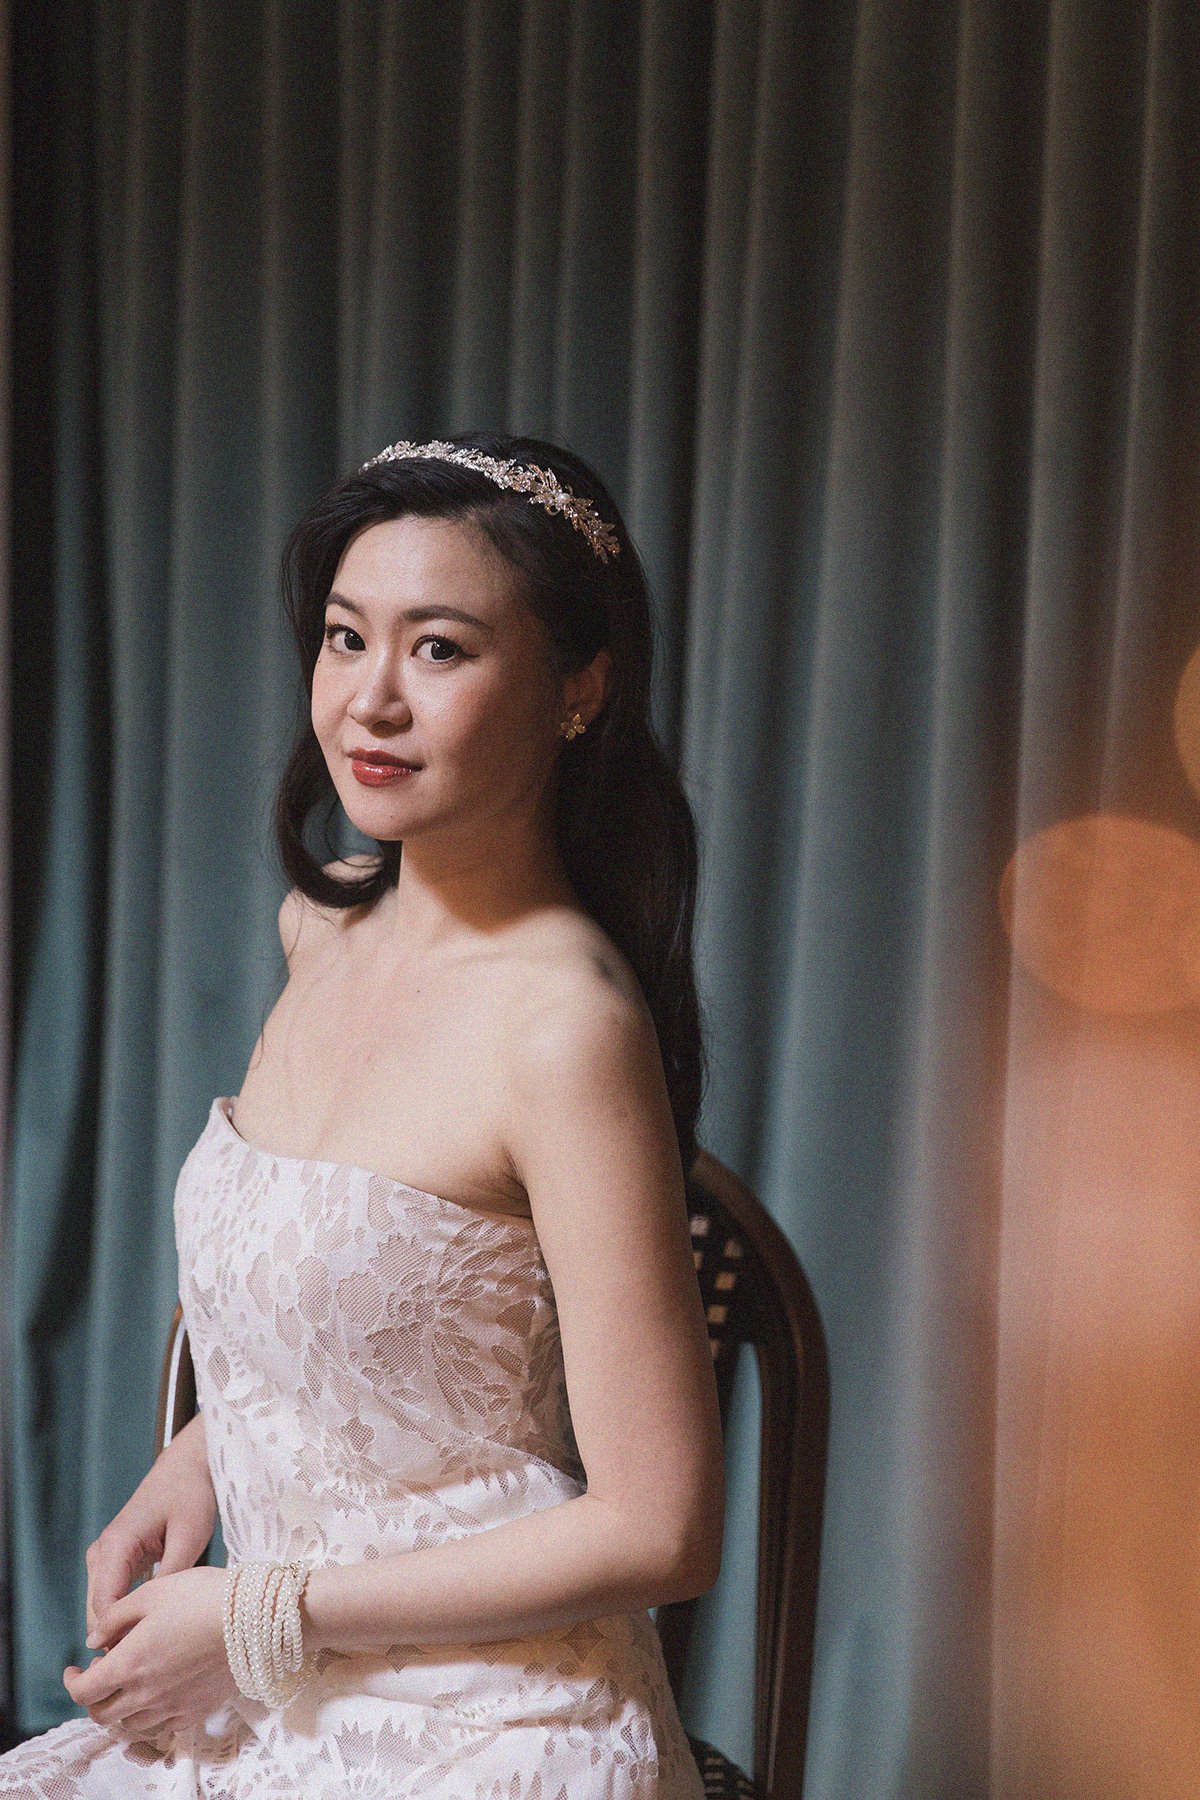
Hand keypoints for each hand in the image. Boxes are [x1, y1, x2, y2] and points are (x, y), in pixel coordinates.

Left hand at [63, 1565, 236, 1741]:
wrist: (253, 1617)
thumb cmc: (200, 1597)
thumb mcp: (152, 1593)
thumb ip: (115, 1618)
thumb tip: (94, 1641)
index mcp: (129, 1665)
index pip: (85, 1692)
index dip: (73, 1682)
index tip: (76, 1668)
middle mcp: (146, 1695)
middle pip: (104, 1715)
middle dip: (94, 1698)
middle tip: (101, 1677)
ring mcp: (173, 1707)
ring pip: (132, 1724)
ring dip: (123, 1707)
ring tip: (132, 1682)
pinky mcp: (197, 1710)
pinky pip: (165, 1725)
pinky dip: (154, 1714)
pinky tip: (162, 1693)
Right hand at [85, 1415, 215, 1640]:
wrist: (187, 1465)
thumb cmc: (190, 1495)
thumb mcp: (188, 1537)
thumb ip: (171, 1578)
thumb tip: (158, 1621)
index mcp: (115, 1547)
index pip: (105, 1609)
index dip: (119, 1641)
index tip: (143, 1662)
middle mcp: (102, 1553)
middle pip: (99, 1613)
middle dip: (118, 1640)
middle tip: (149, 1667)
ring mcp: (105, 1555)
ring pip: (104, 1607)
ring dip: (121, 1629)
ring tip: (152, 1653)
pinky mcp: (117, 1556)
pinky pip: (114, 1595)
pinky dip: (126, 1614)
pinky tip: (149, 1630)